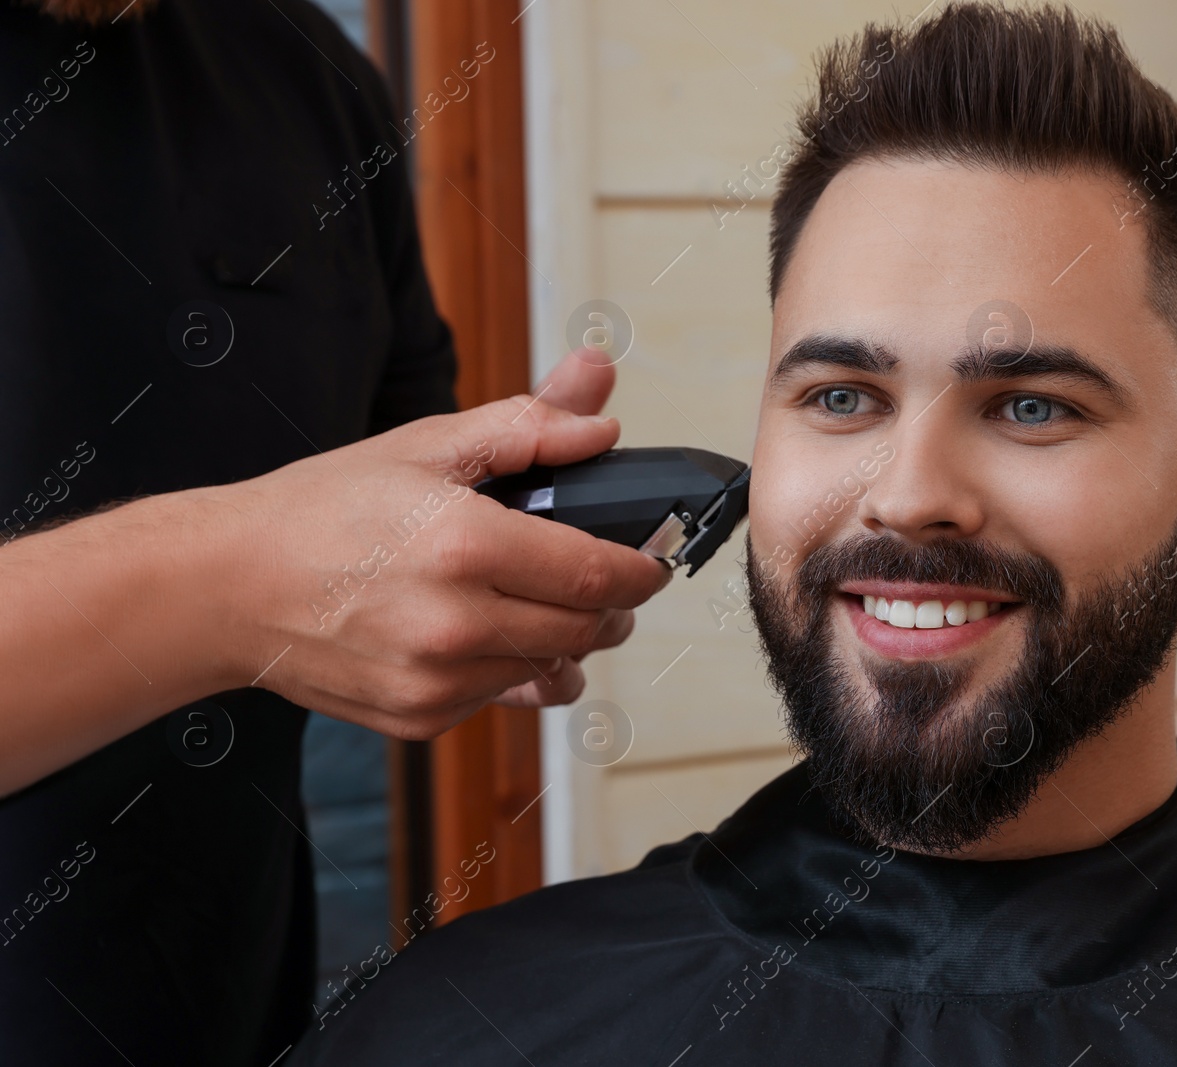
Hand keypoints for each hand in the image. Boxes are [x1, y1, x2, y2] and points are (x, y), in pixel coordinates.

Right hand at [221, 349, 670, 738]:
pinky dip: (511, 666)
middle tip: (601, 579)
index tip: (652, 559)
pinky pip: (502, 696)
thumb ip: (528, 425)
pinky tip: (483, 631)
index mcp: (466, 546)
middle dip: (613, 606)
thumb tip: (601, 411)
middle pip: (588, 630)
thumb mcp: (427, 445)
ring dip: (564, 637)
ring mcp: (437, 681)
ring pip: (551, 667)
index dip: (642, 569)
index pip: (599, 575)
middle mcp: (456, 624)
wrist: (228, 587)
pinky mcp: (421, 718)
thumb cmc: (322, 511)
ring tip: (535, 598)